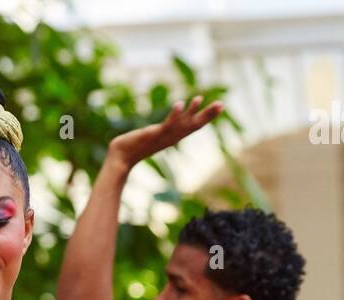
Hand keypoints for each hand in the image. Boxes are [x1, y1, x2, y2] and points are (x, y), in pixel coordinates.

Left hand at [108, 96, 222, 170]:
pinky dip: (174, 115)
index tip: (220, 106)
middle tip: (222, 104)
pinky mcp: (154, 134)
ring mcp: (163, 136)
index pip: (194, 125)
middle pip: (194, 125)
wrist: (121, 157)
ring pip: (182, 124)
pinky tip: (179, 103)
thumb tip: (162, 126)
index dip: (207, 116)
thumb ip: (159, 131)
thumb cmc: (134, 146)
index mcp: (173, 136)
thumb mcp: (152, 136)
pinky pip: (167, 124)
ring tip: (200, 98)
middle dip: (207, 115)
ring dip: (191, 112)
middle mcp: (172, 137)